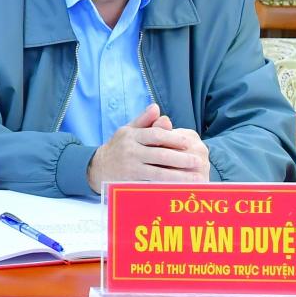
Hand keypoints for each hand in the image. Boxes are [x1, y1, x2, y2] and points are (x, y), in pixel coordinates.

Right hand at [86, 103, 211, 190]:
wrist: (97, 167)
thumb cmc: (118, 147)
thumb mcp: (127, 131)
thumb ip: (144, 120)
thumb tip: (157, 108)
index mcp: (131, 136)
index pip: (155, 135)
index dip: (173, 138)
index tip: (188, 142)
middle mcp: (130, 151)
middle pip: (160, 154)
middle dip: (181, 158)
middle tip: (198, 161)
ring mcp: (130, 168)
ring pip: (158, 172)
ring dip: (179, 176)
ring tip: (195, 178)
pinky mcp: (130, 183)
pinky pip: (152, 185)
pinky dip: (167, 187)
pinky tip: (180, 189)